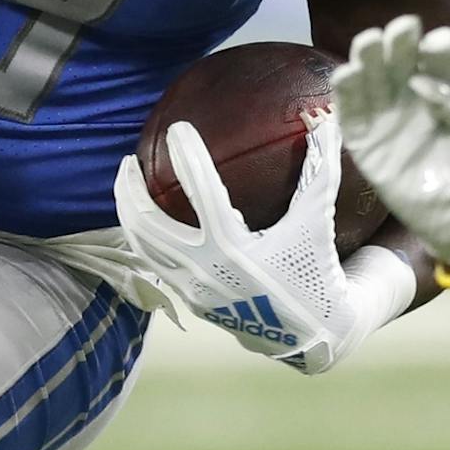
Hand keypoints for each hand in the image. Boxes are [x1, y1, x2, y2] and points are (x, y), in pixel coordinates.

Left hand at [113, 115, 412, 375]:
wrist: (308, 331)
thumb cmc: (313, 266)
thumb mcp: (316, 220)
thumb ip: (319, 170)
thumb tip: (324, 119)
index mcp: (233, 246)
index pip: (201, 191)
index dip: (188, 156)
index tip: (177, 128)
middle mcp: (204, 268)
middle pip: (148, 224)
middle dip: (130, 190)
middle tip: (128, 159)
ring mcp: (191, 287)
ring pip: (142, 246)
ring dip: (127, 213)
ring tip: (125, 184)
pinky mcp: (189, 299)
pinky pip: (153, 263)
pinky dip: (142, 238)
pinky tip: (144, 219)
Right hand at [332, 15, 449, 267]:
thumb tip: (420, 80)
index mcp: (446, 88)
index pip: (436, 56)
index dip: (434, 45)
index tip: (436, 44)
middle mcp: (413, 97)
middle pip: (398, 60)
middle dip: (396, 43)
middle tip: (399, 31)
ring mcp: (388, 121)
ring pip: (370, 81)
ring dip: (366, 59)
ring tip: (368, 43)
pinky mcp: (368, 147)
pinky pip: (351, 117)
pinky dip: (346, 94)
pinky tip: (346, 74)